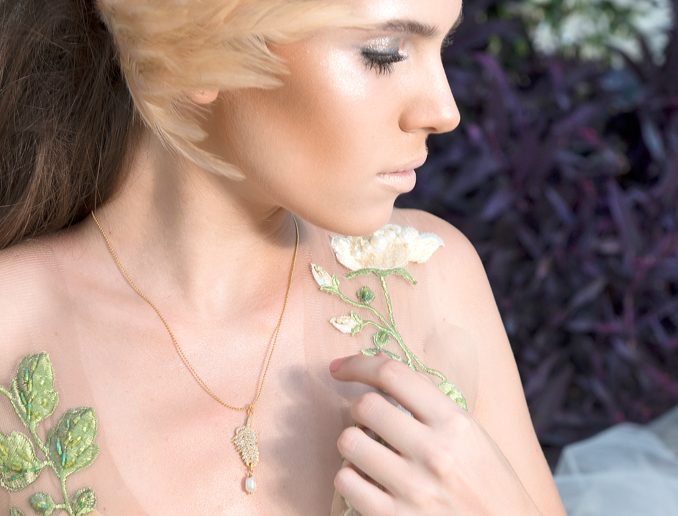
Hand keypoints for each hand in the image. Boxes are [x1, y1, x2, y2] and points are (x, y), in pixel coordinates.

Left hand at [329, 352, 541, 515]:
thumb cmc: (488, 481)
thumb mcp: (471, 434)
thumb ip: (430, 405)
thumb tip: (381, 376)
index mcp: (454, 422)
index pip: (393, 375)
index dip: (358, 364)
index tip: (341, 368)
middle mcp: (433, 452)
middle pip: (365, 406)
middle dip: (358, 408)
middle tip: (367, 419)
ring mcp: (413, 488)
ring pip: (349, 442)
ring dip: (352, 442)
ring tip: (369, 450)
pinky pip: (346, 482)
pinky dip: (349, 476)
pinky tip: (366, 478)